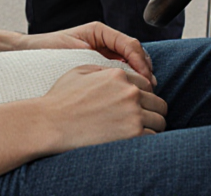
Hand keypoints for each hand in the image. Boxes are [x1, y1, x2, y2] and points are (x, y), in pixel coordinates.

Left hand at [19, 22, 155, 87]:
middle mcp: (105, 39)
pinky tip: (132, 91)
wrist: (32, 53)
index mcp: (99, 32)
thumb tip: (118, 70)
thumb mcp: (72, 50)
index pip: (129, 43)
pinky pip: (121, 70)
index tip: (144, 77)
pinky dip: (129, 79)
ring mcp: (105, 51)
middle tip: (150, 87)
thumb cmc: (48, 49)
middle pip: (134, 51)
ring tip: (145, 90)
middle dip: (145, 68)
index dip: (140, 60)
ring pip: (131, 61)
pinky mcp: (102, 63)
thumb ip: (94, 55)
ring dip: (140, 75)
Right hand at [36, 65, 166, 153]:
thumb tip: (122, 73)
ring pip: (160, 121)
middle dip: (151, 112)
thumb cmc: (61, 98)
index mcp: (119, 75)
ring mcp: (133, 113)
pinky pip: (153, 137)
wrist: (51, 123)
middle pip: (158, 103)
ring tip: (137, 132)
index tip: (136, 106)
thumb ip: (105, 69)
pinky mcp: (133, 134)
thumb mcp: (81, 71)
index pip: (147, 84)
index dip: (143, 96)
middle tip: (140, 121)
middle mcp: (130, 92)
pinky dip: (147, 140)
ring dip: (151, 127)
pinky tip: (133, 142)